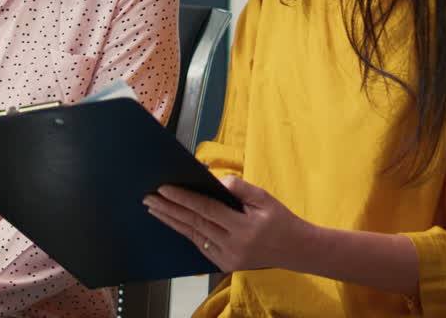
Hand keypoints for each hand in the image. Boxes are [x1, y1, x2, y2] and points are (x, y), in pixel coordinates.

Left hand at [144, 175, 309, 271]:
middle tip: (148, 197)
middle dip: (169, 209)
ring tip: (153, 208)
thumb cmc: (280, 220)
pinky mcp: (225, 264)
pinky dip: (185, 231)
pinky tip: (172, 221)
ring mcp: (228, 258)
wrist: (296, 250)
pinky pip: (200, 245)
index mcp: (244, 228)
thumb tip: (215, 180)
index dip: (183, 198)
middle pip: (194, 224)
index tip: (164, 188)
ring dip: (171, 220)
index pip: (206, 210)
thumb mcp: (264, 198)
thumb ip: (240, 188)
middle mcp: (233, 246)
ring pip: (193, 236)